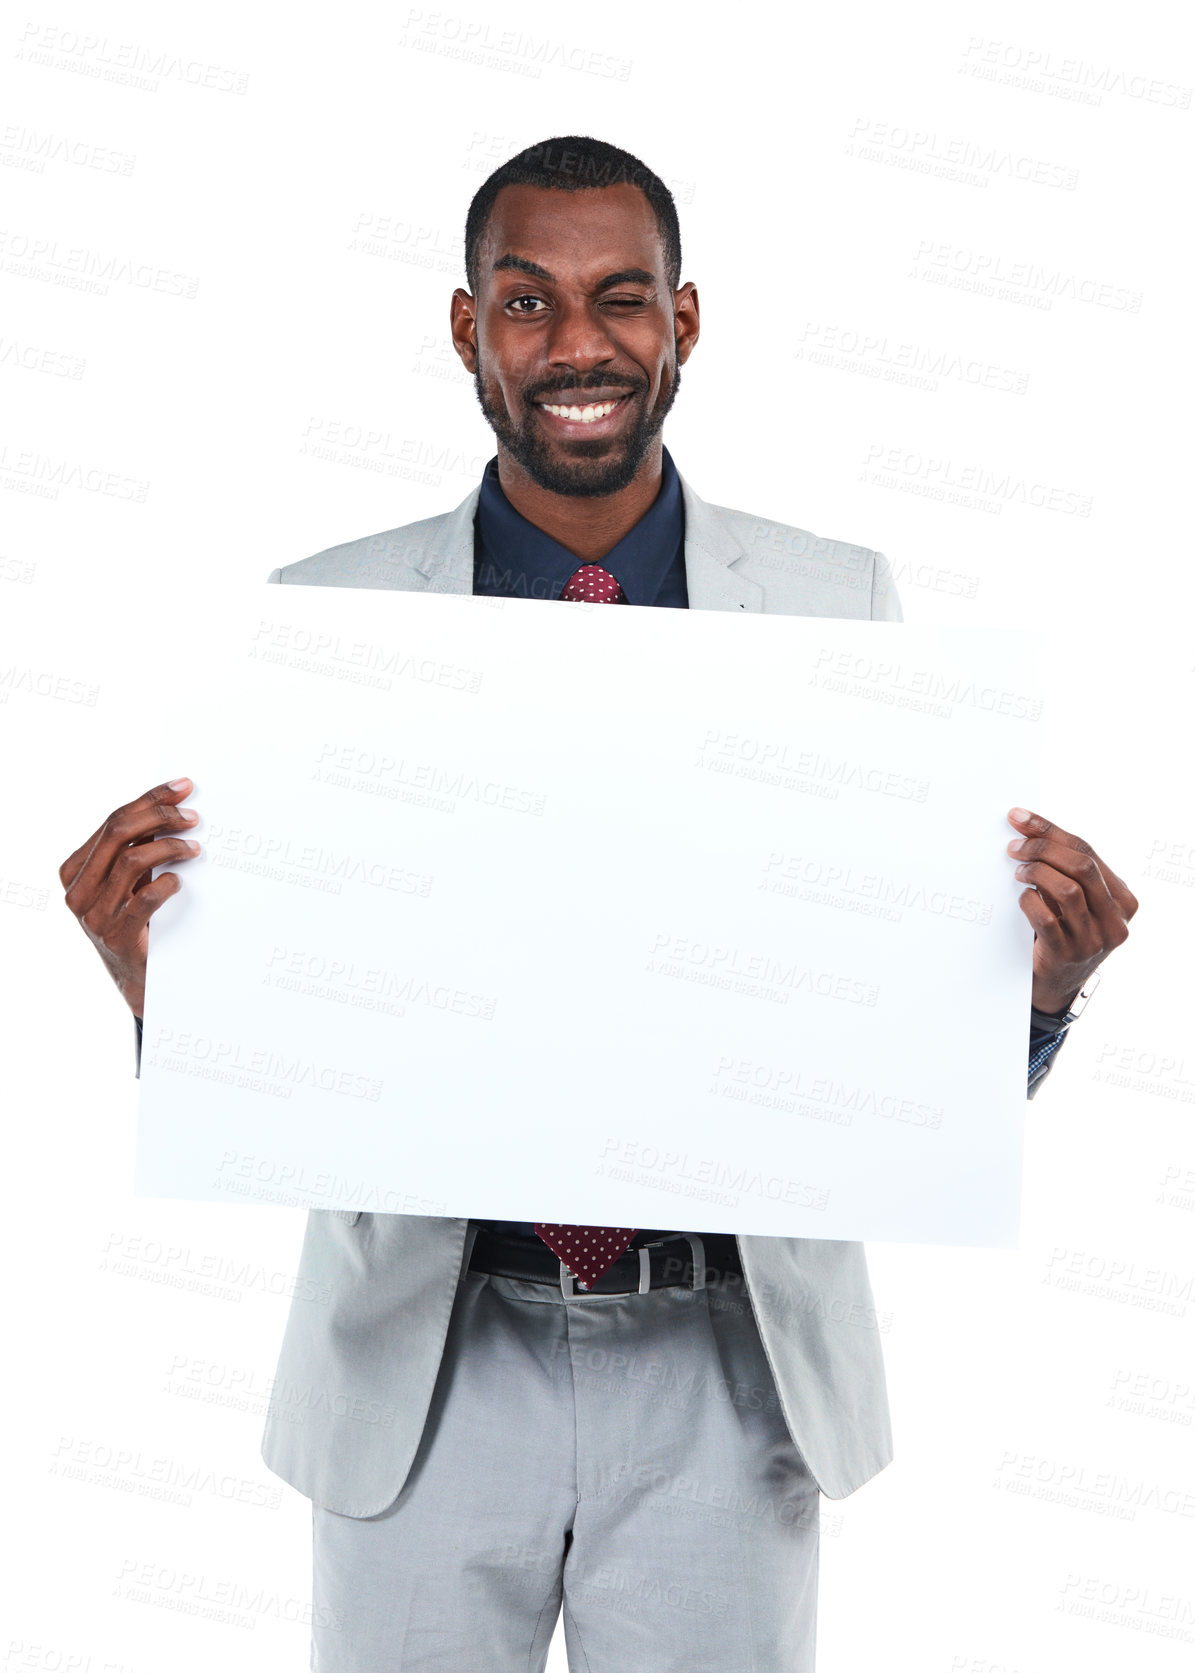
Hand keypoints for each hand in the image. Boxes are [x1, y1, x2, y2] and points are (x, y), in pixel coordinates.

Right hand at [59, 778, 199, 1017]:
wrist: (136, 978)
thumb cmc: (136, 921)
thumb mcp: (127, 882)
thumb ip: (134, 848)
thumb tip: (171, 806)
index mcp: (74, 869)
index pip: (112, 821)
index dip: (149, 800)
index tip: (182, 788)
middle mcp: (78, 890)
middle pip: (118, 832)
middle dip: (159, 817)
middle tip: (193, 817)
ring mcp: (93, 916)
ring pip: (132, 860)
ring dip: (170, 847)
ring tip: (194, 849)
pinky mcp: (117, 937)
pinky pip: (144, 898)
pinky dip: (167, 883)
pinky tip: (180, 881)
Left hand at [1006, 808, 1137, 1015]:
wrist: (1058, 982)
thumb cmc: (1066, 930)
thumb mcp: (1079, 901)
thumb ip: (1066, 869)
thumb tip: (1027, 826)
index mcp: (1123, 899)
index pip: (1088, 852)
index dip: (1050, 831)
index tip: (1019, 818)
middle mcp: (1115, 920)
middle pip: (1081, 866)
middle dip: (1042, 849)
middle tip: (1014, 848)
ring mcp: (1094, 940)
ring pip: (1067, 890)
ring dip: (1036, 873)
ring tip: (1019, 873)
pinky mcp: (1068, 955)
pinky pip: (1045, 918)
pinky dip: (1029, 902)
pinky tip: (1023, 898)